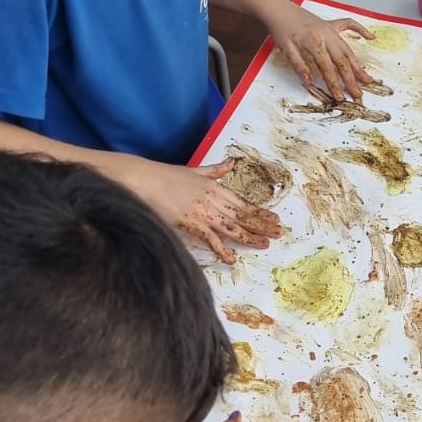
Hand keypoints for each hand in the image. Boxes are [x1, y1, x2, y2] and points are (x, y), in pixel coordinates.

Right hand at [117, 157, 282, 264]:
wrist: (142, 179)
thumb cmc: (164, 175)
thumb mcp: (194, 170)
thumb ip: (214, 170)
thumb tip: (231, 162)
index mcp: (214, 187)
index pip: (243, 202)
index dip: (260, 212)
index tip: (274, 218)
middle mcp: (213, 199)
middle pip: (242, 215)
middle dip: (262, 225)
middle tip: (279, 234)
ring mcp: (203, 211)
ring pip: (232, 227)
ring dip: (250, 237)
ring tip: (265, 244)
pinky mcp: (191, 223)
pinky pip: (210, 239)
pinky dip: (222, 250)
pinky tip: (232, 259)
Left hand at [268, 4, 374, 102]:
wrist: (279, 9)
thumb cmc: (281, 28)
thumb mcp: (285, 49)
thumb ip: (298, 65)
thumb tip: (309, 81)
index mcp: (314, 43)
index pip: (327, 68)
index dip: (334, 84)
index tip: (340, 97)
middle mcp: (326, 36)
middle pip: (342, 61)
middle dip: (351, 79)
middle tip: (358, 94)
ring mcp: (330, 30)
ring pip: (348, 50)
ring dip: (358, 65)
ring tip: (367, 79)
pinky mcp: (331, 24)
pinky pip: (349, 25)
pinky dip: (361, 30)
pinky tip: (371, 37)